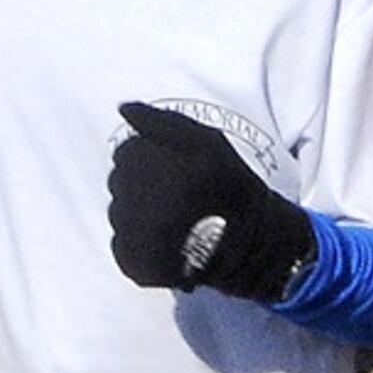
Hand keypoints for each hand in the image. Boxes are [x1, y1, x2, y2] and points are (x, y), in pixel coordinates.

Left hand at [108, 102, 314, 302]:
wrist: (252, 244)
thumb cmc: (231, 187)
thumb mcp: (206, 140)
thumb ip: (161, 121)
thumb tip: (124, 109)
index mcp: (147, 162)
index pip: (126, 152)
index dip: (152, 160)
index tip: (177, 173)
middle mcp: (133, 197)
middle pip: (120, 182)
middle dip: (144, 186)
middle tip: (179, 198)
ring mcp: (130, 233)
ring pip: (119, 214)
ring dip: (140, 215)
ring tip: (177, 223)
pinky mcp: (134, 263)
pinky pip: (123, 247)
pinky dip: (140, 246)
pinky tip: (169, 244)